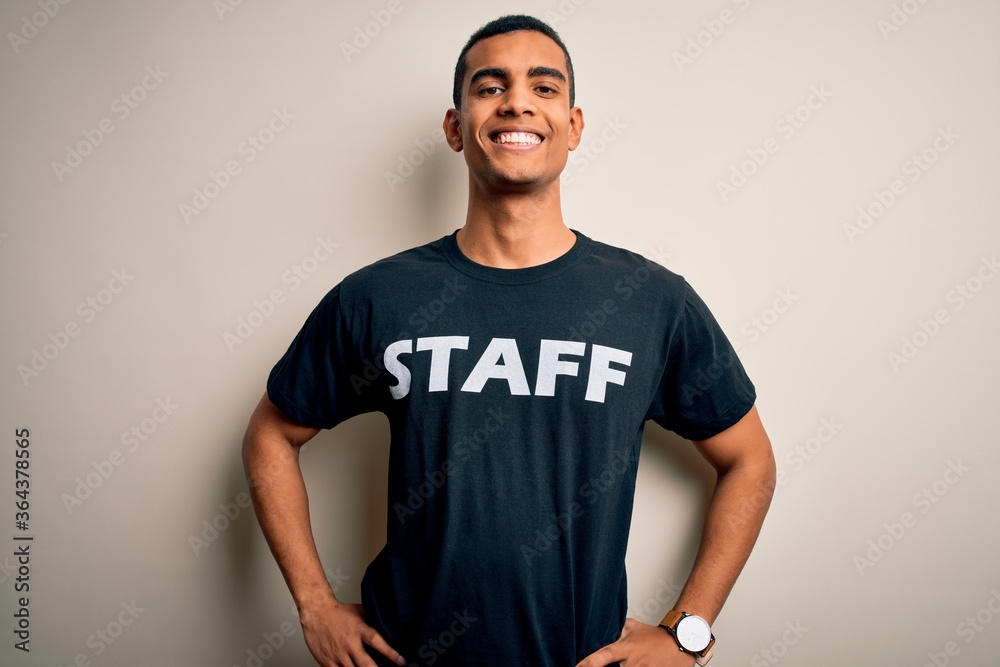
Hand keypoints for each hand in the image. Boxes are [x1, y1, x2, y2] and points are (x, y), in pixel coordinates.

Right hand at [299, 598, 405, 666]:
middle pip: (366, 663)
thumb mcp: (360, 612)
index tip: (402, 661)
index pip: (377, 642)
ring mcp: (338, 654)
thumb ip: (372, 620)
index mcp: (359, 629)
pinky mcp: (327, 661)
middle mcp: (349, 643)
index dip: (391, 653)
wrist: (316, 612)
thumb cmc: (338, 612)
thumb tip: (389, 625)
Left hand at [576, 617, 695, 666]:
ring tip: (626, 662)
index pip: (601, 658)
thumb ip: (618, 630)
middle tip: (606, 663)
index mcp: (625, 649)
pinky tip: (638, 665)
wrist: (680, 642)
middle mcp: (632, 663)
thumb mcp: (633, 627)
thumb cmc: (657, 636)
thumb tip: (605, 630)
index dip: (587, 664)